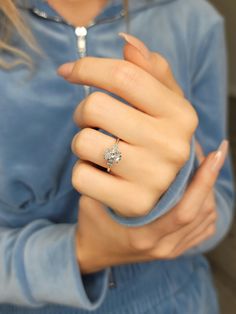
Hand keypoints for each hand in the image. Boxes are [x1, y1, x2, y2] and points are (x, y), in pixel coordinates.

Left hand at [58, 33, 197, 217]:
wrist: (164, 191)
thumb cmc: (156, 139)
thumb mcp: (163, 103)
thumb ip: (150, 71)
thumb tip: (128, 44)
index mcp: (181, 115)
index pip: (124, 75)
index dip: (88, 68)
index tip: (70, 72)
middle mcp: (172, 146)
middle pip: (96, 107)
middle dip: (84, 111)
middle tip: (93, 121)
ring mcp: (154, 177)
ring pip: (83, 143)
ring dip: (81, 143)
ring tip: (99, 149)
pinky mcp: (133, 203)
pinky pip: (80, 177)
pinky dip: (82, 172)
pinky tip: (100, 173)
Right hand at [76, 139, 227, 273]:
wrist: (93, 252)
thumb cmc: (92, 223)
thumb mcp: (92, 199)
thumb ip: (108, 179)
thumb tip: (130, 146)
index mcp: (143, 235)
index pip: (184, 211)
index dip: (202, 182)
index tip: (214, 155)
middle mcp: (162, 245)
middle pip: (201, 211)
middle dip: (210, 180)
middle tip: (212, 155)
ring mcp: (171, 249)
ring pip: (206, 218)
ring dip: (209, 190)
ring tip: (205, 167)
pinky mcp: (175, 249)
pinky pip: (204, 227)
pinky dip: (207, 205)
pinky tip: (201, 189)